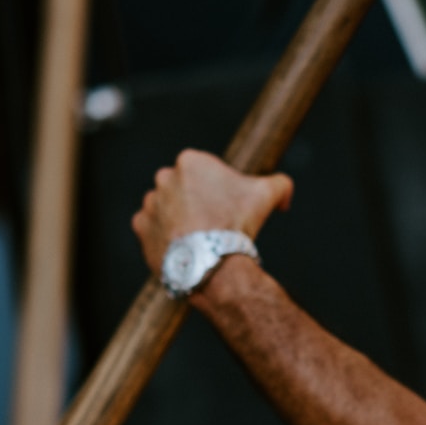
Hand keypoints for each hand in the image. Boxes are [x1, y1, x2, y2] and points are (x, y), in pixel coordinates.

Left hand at [131, 148, 293, 276]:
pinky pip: (152, 227)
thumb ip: (280, 184)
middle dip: (196, 203)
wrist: (214, 264)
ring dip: (179, 219)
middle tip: (215, 225)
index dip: (220, 190)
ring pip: (167, 207)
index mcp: (191, 161)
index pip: (206, 172)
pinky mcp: (140, 226)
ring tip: (199, 239)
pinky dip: (164, 235)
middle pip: (184, 188)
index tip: (228, 207)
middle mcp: (165, 177)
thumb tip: (285, 191)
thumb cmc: (238, 225)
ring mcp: (150, 202)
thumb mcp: (268, 196)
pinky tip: (183, 246)